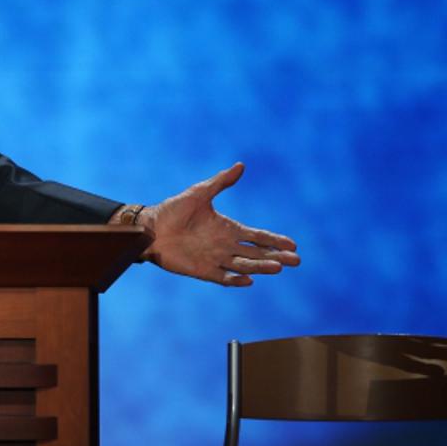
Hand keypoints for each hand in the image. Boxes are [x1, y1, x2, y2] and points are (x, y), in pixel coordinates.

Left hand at [137, 162, 298, 286]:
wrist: (150, 228)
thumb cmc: (174, 210)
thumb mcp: (200, 193)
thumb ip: (222, 182)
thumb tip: (241, 165)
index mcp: (229, 229)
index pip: (258, 237)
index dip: (275, 240)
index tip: (293, 244)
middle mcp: (226, 246)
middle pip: (257, 254)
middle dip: (276, 256)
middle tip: (296, 260)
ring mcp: (215, 259)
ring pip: (245, 265)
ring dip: (261, 267)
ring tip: (278, 267)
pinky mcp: (202, 271)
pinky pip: (223, 278)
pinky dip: (235, 279)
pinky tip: (248, 280)